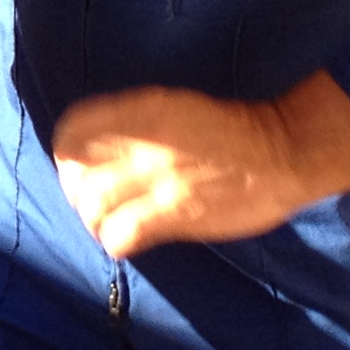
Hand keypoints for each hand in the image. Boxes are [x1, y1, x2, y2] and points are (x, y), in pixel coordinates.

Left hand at [49, 73, 349, 259]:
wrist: (282, 150)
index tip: (80, 170)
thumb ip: (134, 125)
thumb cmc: (230, 130)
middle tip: (96, 205)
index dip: (66, 156)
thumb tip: (100, 152)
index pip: (71, 131)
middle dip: (78, 194)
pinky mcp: (174, 212)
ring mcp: (158, 178)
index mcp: (141, 109)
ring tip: (111, 225)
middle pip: (76, 175)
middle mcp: (142, 141)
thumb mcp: (173, 107)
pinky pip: (121, 234)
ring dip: (95, 222)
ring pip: (93, 207)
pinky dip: (116, 242)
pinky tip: (129, 240)